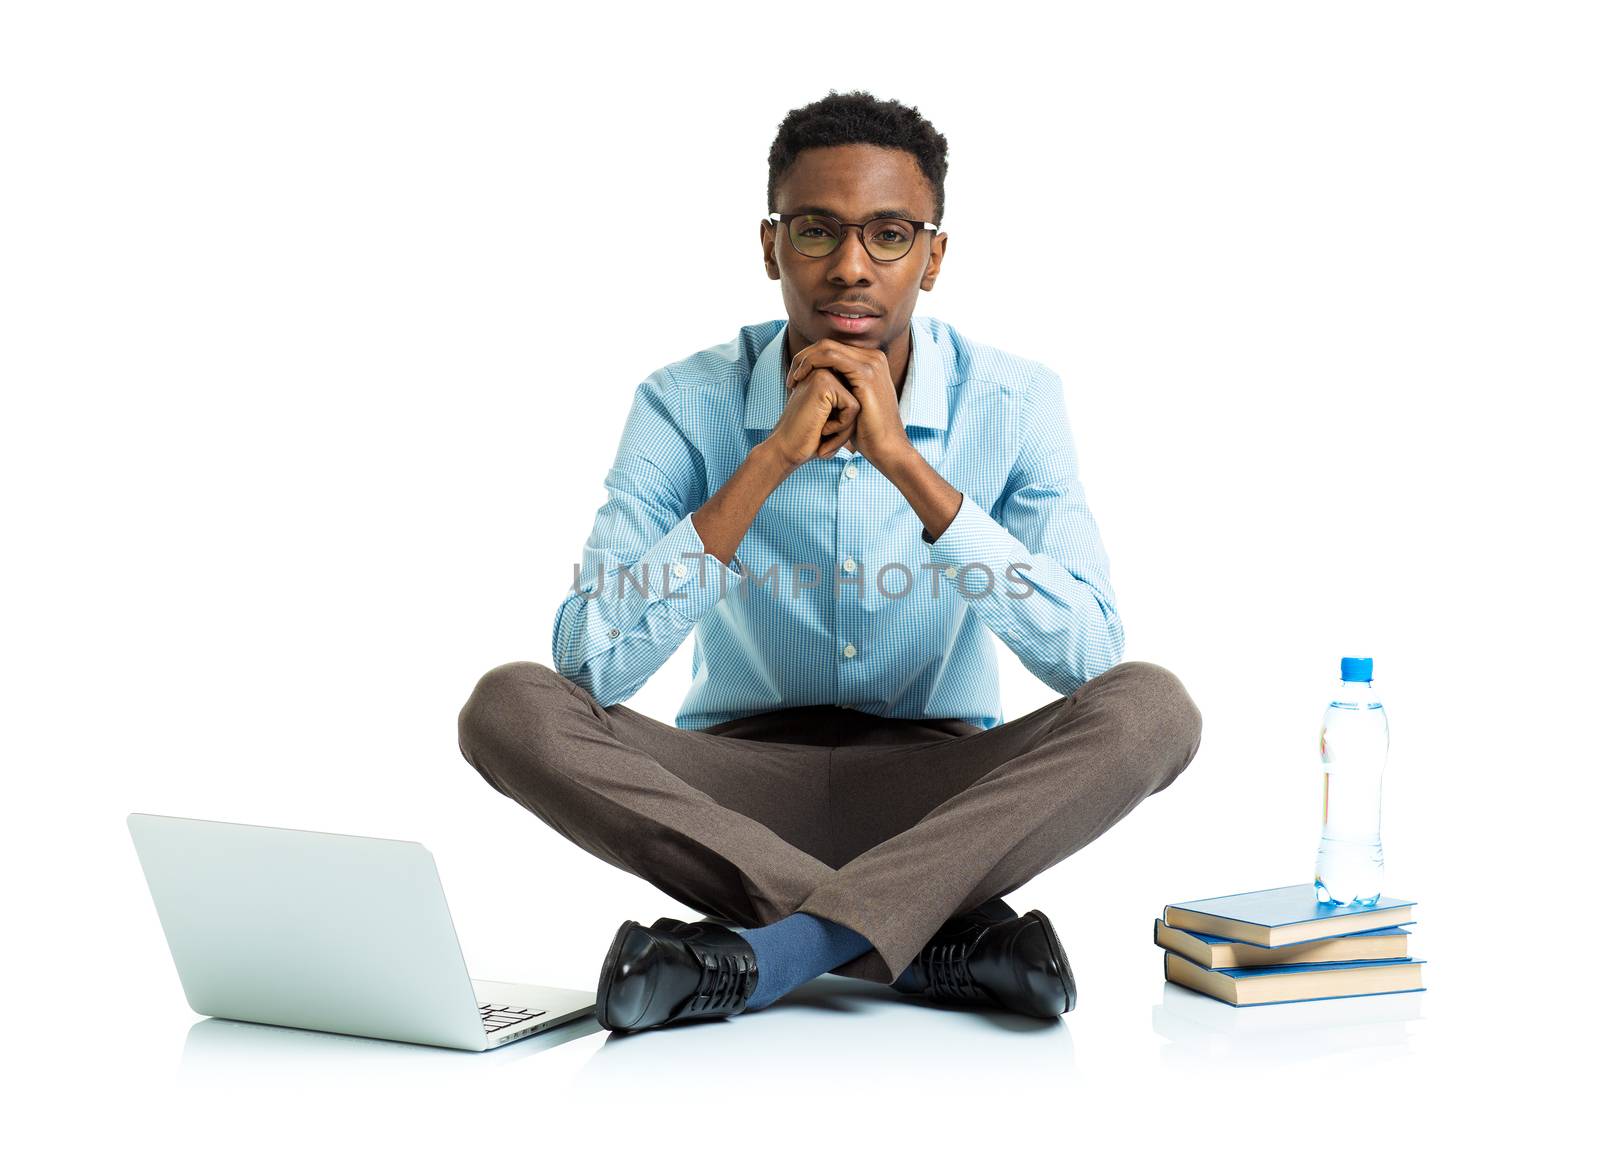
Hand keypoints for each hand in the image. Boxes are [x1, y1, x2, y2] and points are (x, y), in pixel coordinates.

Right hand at [769, 366, 860, 470]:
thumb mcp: (834, 419)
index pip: (855, 398)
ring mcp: (822, 374)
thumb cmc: (810, 440)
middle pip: (858, 399)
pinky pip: (852, 407)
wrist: (786, 452)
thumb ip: (848, 405)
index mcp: (824, 377)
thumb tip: (871, 399)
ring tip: (823, 432)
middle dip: (847, 423)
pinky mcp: (824, 383)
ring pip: (857, 403)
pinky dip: (841, 426)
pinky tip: (821, 429)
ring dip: (844, 426)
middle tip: (822, 433)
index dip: (846, 421)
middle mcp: (823, 371)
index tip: (823, 431)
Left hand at [786, 339, 912, 468]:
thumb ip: (840, 386)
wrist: (886, 447)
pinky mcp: (866, 373)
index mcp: (870, 360)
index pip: (831, 348)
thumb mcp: (851, 402)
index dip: (809, 359)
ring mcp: (871, 363)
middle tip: (790, 378)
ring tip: (792, 381)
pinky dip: (811, 365)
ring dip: (804, 361)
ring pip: (826, 347)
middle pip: (827, 344)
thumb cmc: (867, 431)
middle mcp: (873, 356)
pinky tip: (800, 380)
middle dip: (803, 358)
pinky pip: (830, 358)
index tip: (795, 378)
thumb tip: (819, 378)